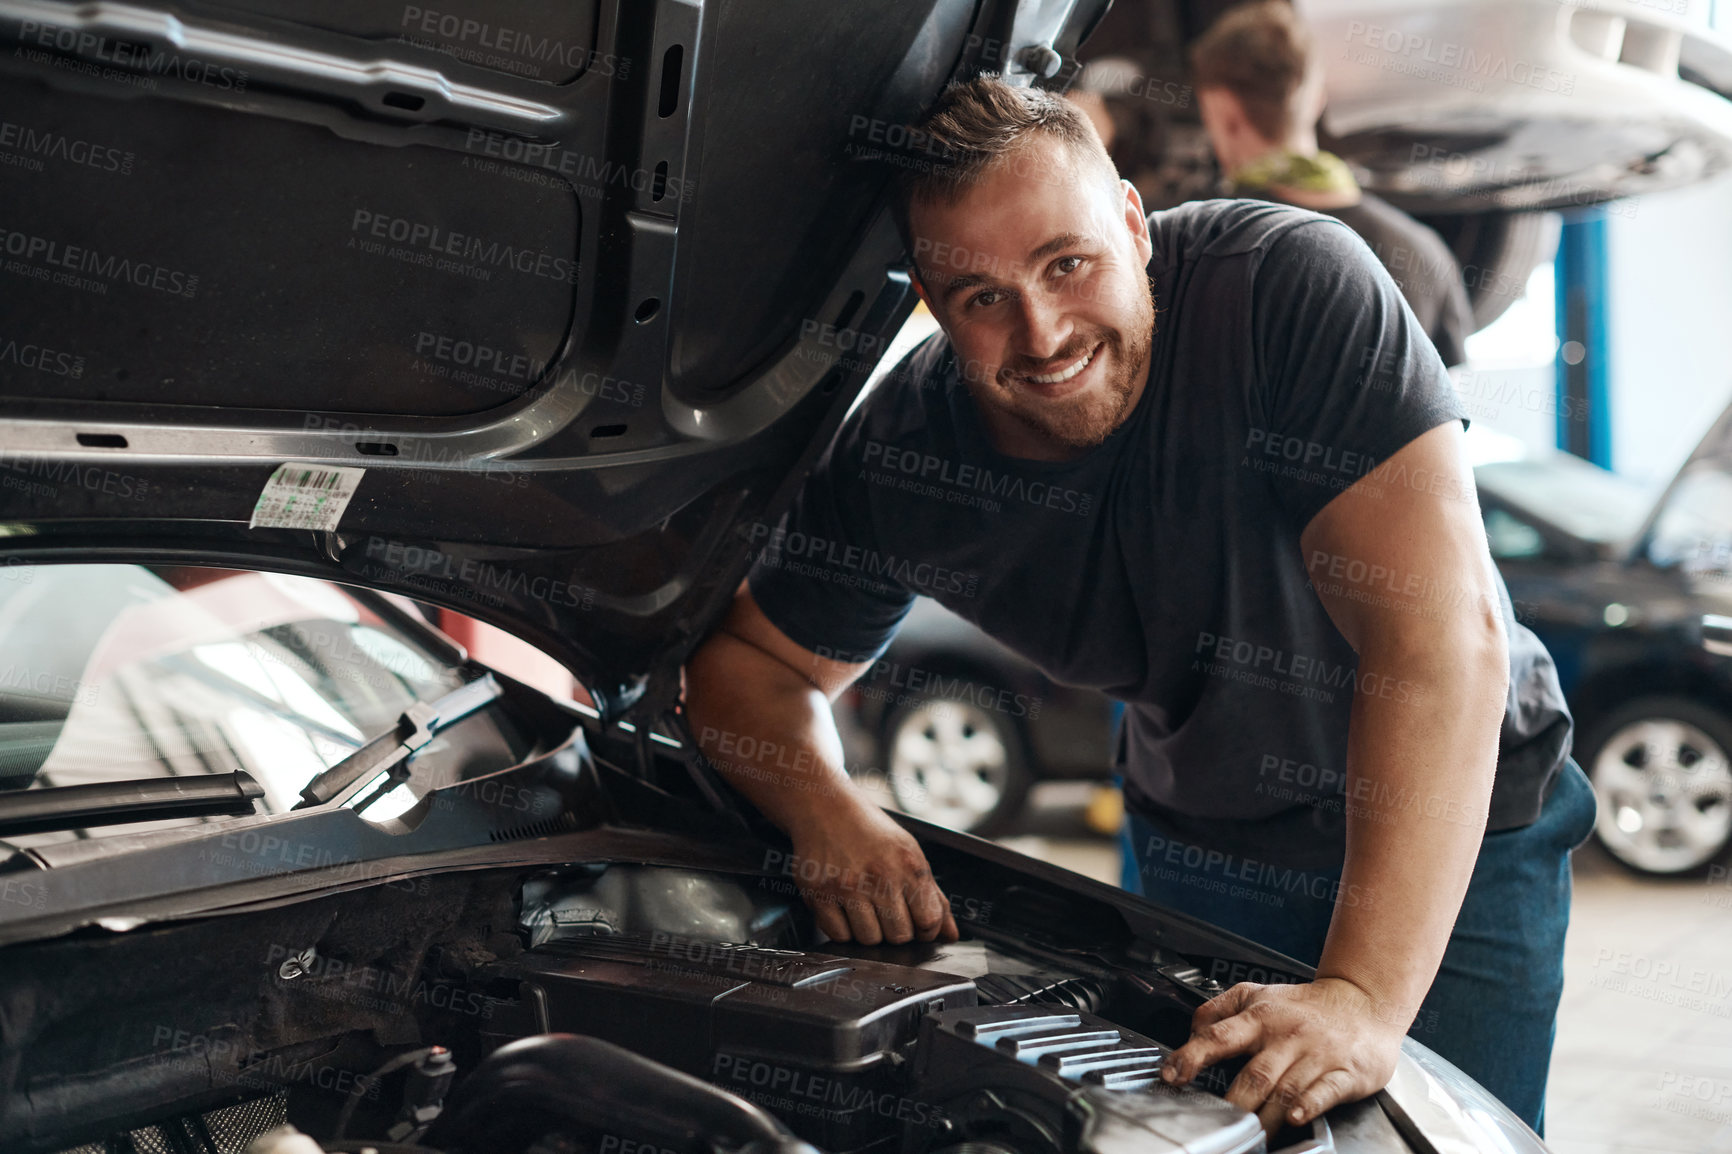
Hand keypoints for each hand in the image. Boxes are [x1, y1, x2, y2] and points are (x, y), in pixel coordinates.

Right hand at [785, 791, 957, 944]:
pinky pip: (839, 935)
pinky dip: (842, 929)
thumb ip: (933, 896)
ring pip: (869, 940)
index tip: (917, 923)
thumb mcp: (909, 853)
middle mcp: (880, 877)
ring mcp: (848, 886)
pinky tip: (843, 907)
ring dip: (868, 930)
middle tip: (886, 910)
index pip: (929, 921)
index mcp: (909, 865)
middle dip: (895, 929)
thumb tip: (950, 934)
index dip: (925, 929)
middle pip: (899, 936)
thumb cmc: (870, 829)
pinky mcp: (819, 893)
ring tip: (863, 906)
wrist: (825, 806)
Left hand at [1160, 978, 1405, 1133]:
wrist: (1363, 1003)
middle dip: (1231, 1103)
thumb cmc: (1304, 1006)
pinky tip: (1294, 1118)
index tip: (1171, 1076)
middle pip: (1253, 1074)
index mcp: (1259, 1018)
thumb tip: (1191, 1034)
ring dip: (1264, 1116)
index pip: (1218, 1036)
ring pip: (1285, 1090)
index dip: (1191, 1056)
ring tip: (1248, 1136)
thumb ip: (1218, 1011)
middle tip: (1213, 1125)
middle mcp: (1285, 1037)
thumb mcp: (1256, 995)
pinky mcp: (1345, 1073)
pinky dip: (1308, 1106)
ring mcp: (1316, 1055)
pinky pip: (1325, 1091)